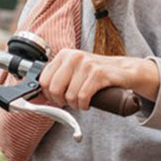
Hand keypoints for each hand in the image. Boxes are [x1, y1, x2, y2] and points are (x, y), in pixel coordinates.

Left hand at [39, 49, 160, 109]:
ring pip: (69, 95)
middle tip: (71, 102)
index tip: (57, 98)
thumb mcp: (74, 71)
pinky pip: (83, 96)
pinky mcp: (99, 74)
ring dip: (75, 104)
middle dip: (61, 101)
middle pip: (53, 89)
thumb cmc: (97, 74)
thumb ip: (58, 79)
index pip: (43, 80)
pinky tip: (88, 102)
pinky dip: (84, 104)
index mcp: (64, 55)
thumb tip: (36, 96)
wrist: (124, 71)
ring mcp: (87, 64)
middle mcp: (74, 57)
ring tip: (82, 101)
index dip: (48, 95)